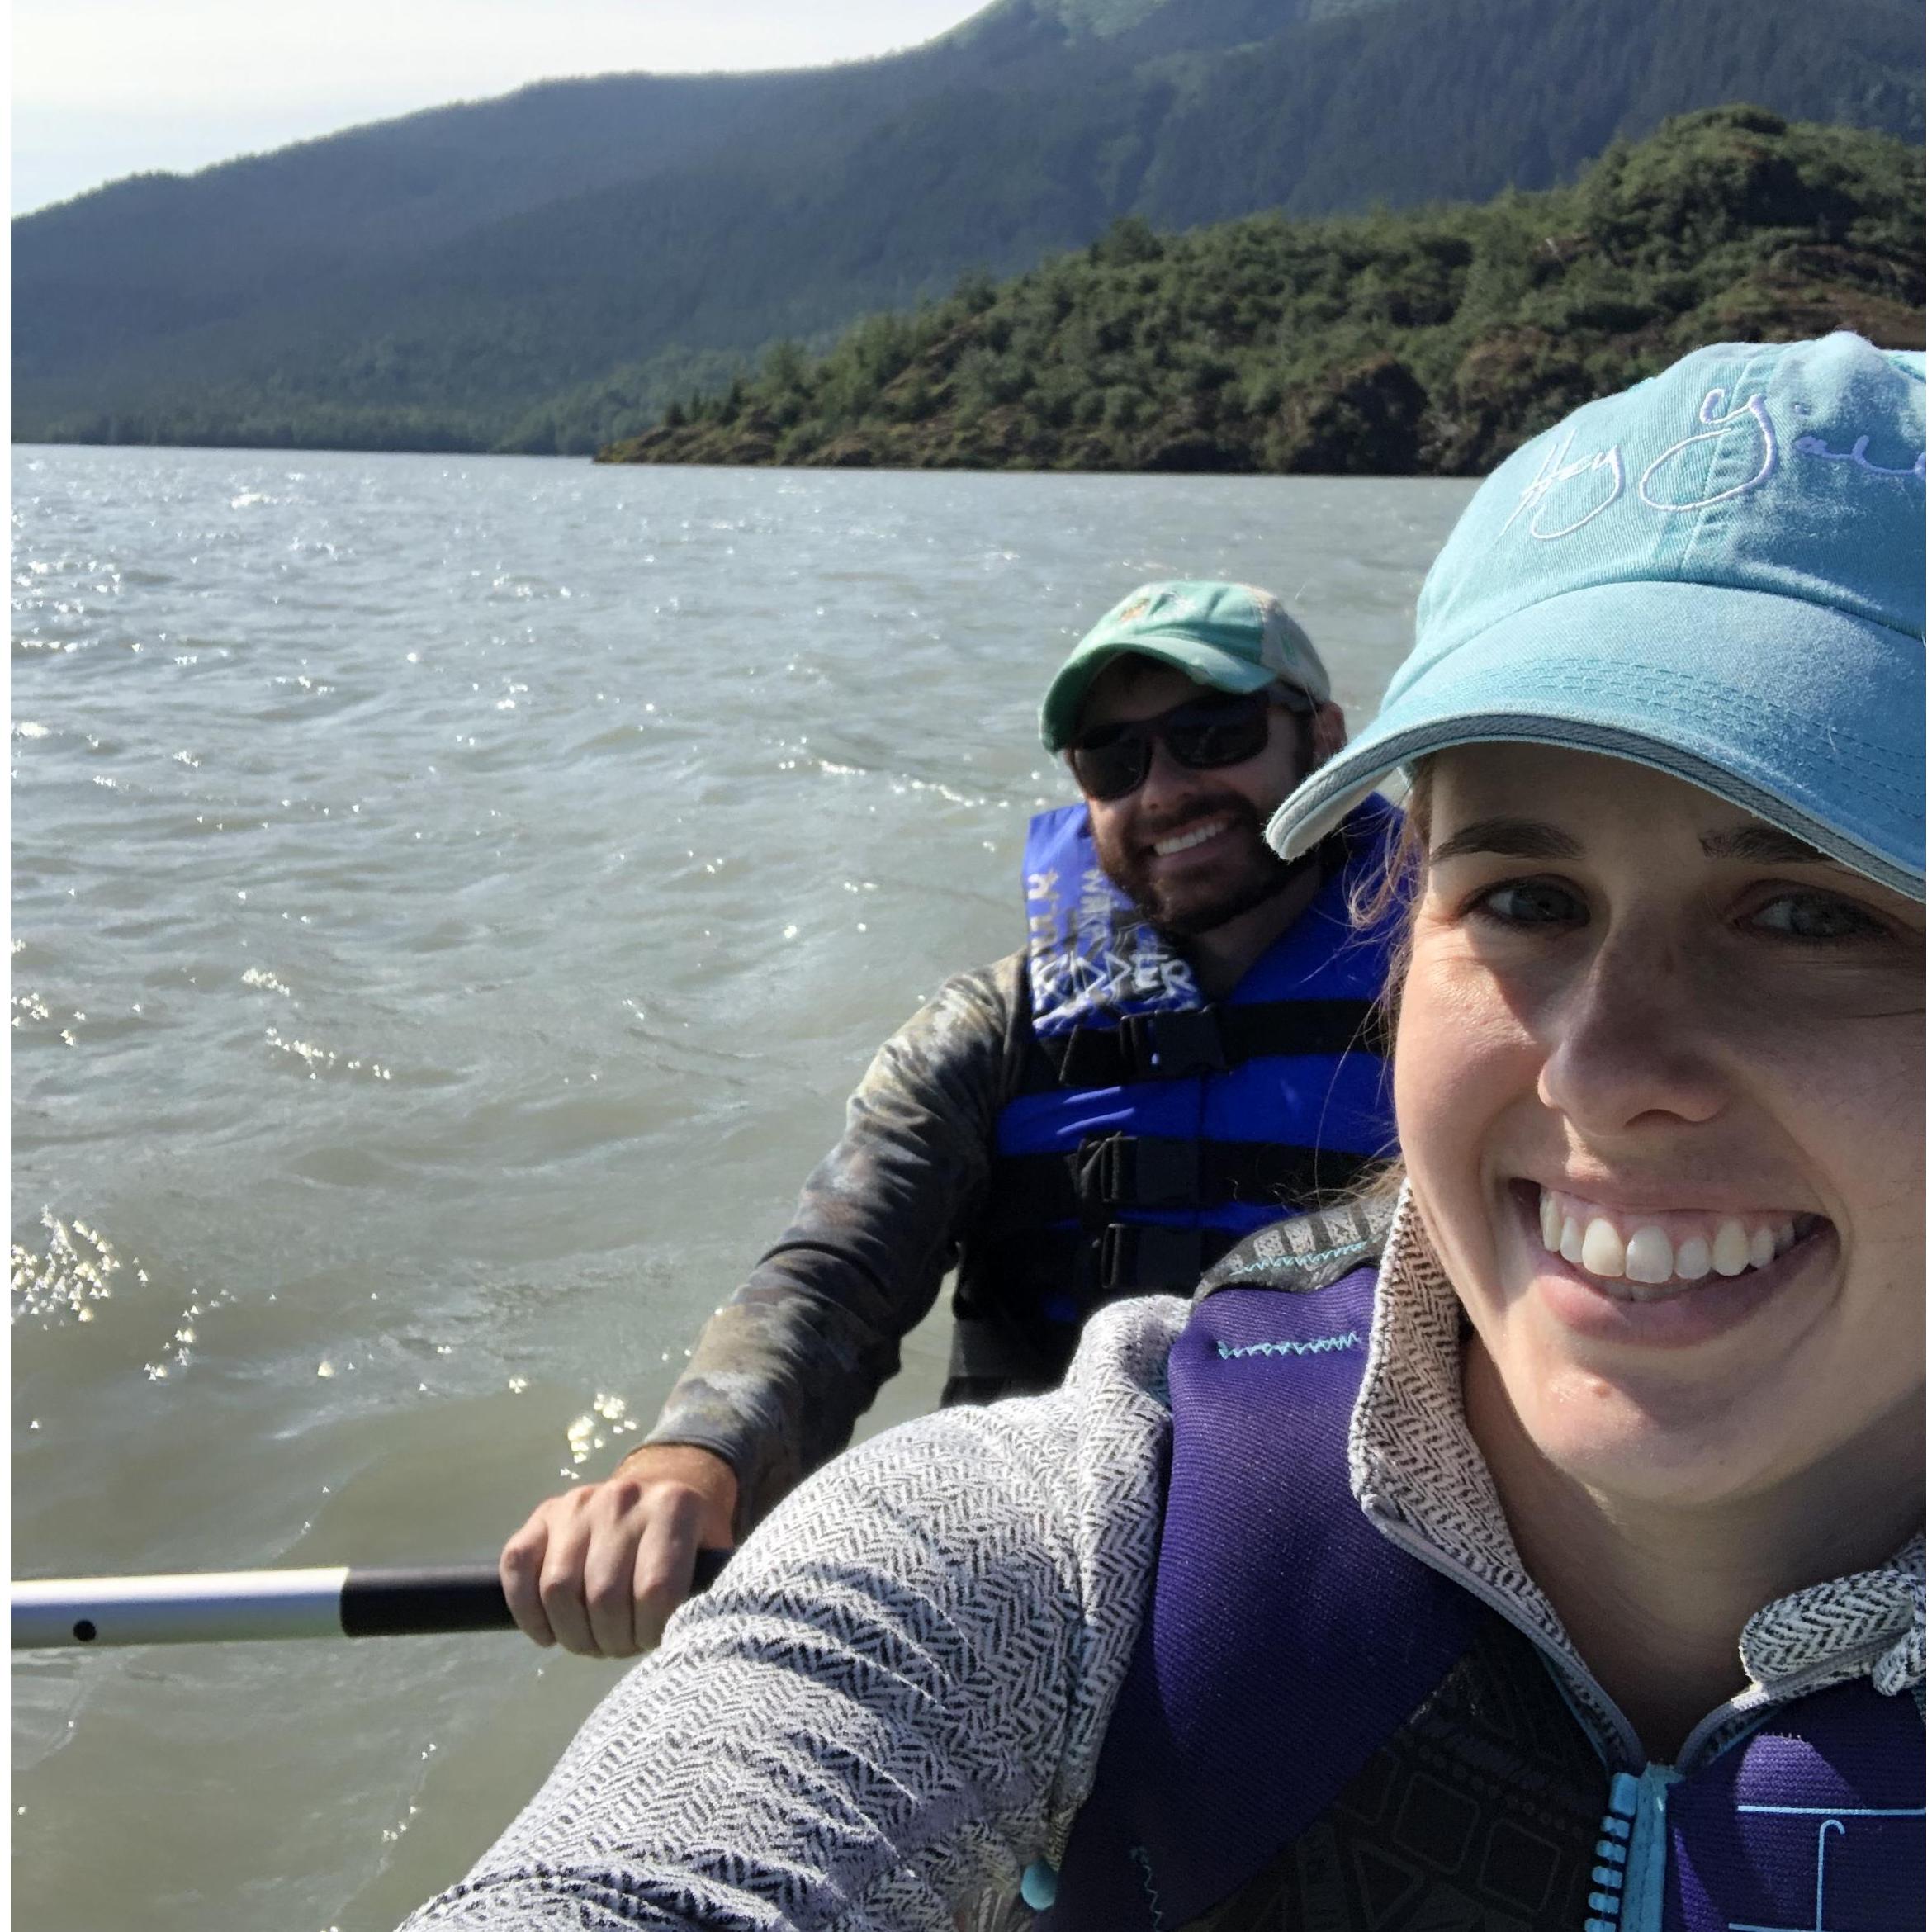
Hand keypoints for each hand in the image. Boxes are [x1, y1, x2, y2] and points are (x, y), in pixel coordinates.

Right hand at [499, 1442, 737, 1656]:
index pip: (656, 1591)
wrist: (658, 1493)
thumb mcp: (712, 1560)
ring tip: (593, 1641)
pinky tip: (550, 1633)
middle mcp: (624, 1497)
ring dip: (572, 1634)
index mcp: (675, 1506)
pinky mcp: (544, 1514)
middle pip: (603, 1597)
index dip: (650, 1633)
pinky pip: (517, 1567)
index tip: (654, 1641)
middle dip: (611, 1641)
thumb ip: (707, 1594)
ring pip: (558, 1589)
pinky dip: (528, 1613)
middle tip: (621, 1646)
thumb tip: (692, 1640)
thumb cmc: (688, 1544)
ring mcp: (579, 1502)